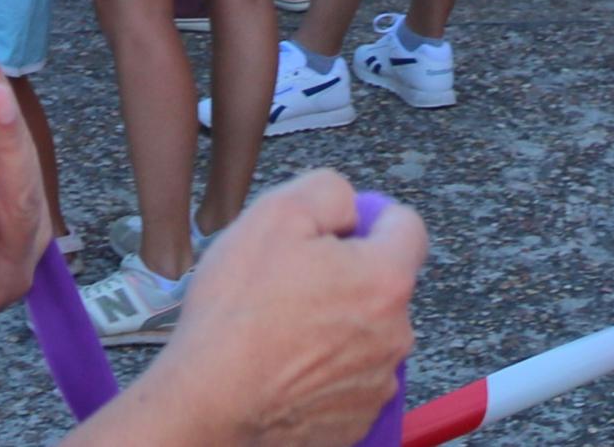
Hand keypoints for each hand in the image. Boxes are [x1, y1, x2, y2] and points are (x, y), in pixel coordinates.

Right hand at [121, 170, 424, 446]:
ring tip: (282, 329)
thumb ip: (330, 191)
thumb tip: (351, 209)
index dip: (366, 219)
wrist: (207, 404)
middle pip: (384, 282)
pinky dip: (326, 369)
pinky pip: (350, 377)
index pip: (406, 227)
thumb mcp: (276, 213)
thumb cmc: (237, 312)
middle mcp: (396, 335)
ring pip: (366, 332)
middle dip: (348, 275)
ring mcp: (377, 383)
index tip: (329, 233)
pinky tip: (286, 365)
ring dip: (337, 324)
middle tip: (291, 283)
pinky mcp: (356, 421)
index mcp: (386, 279)